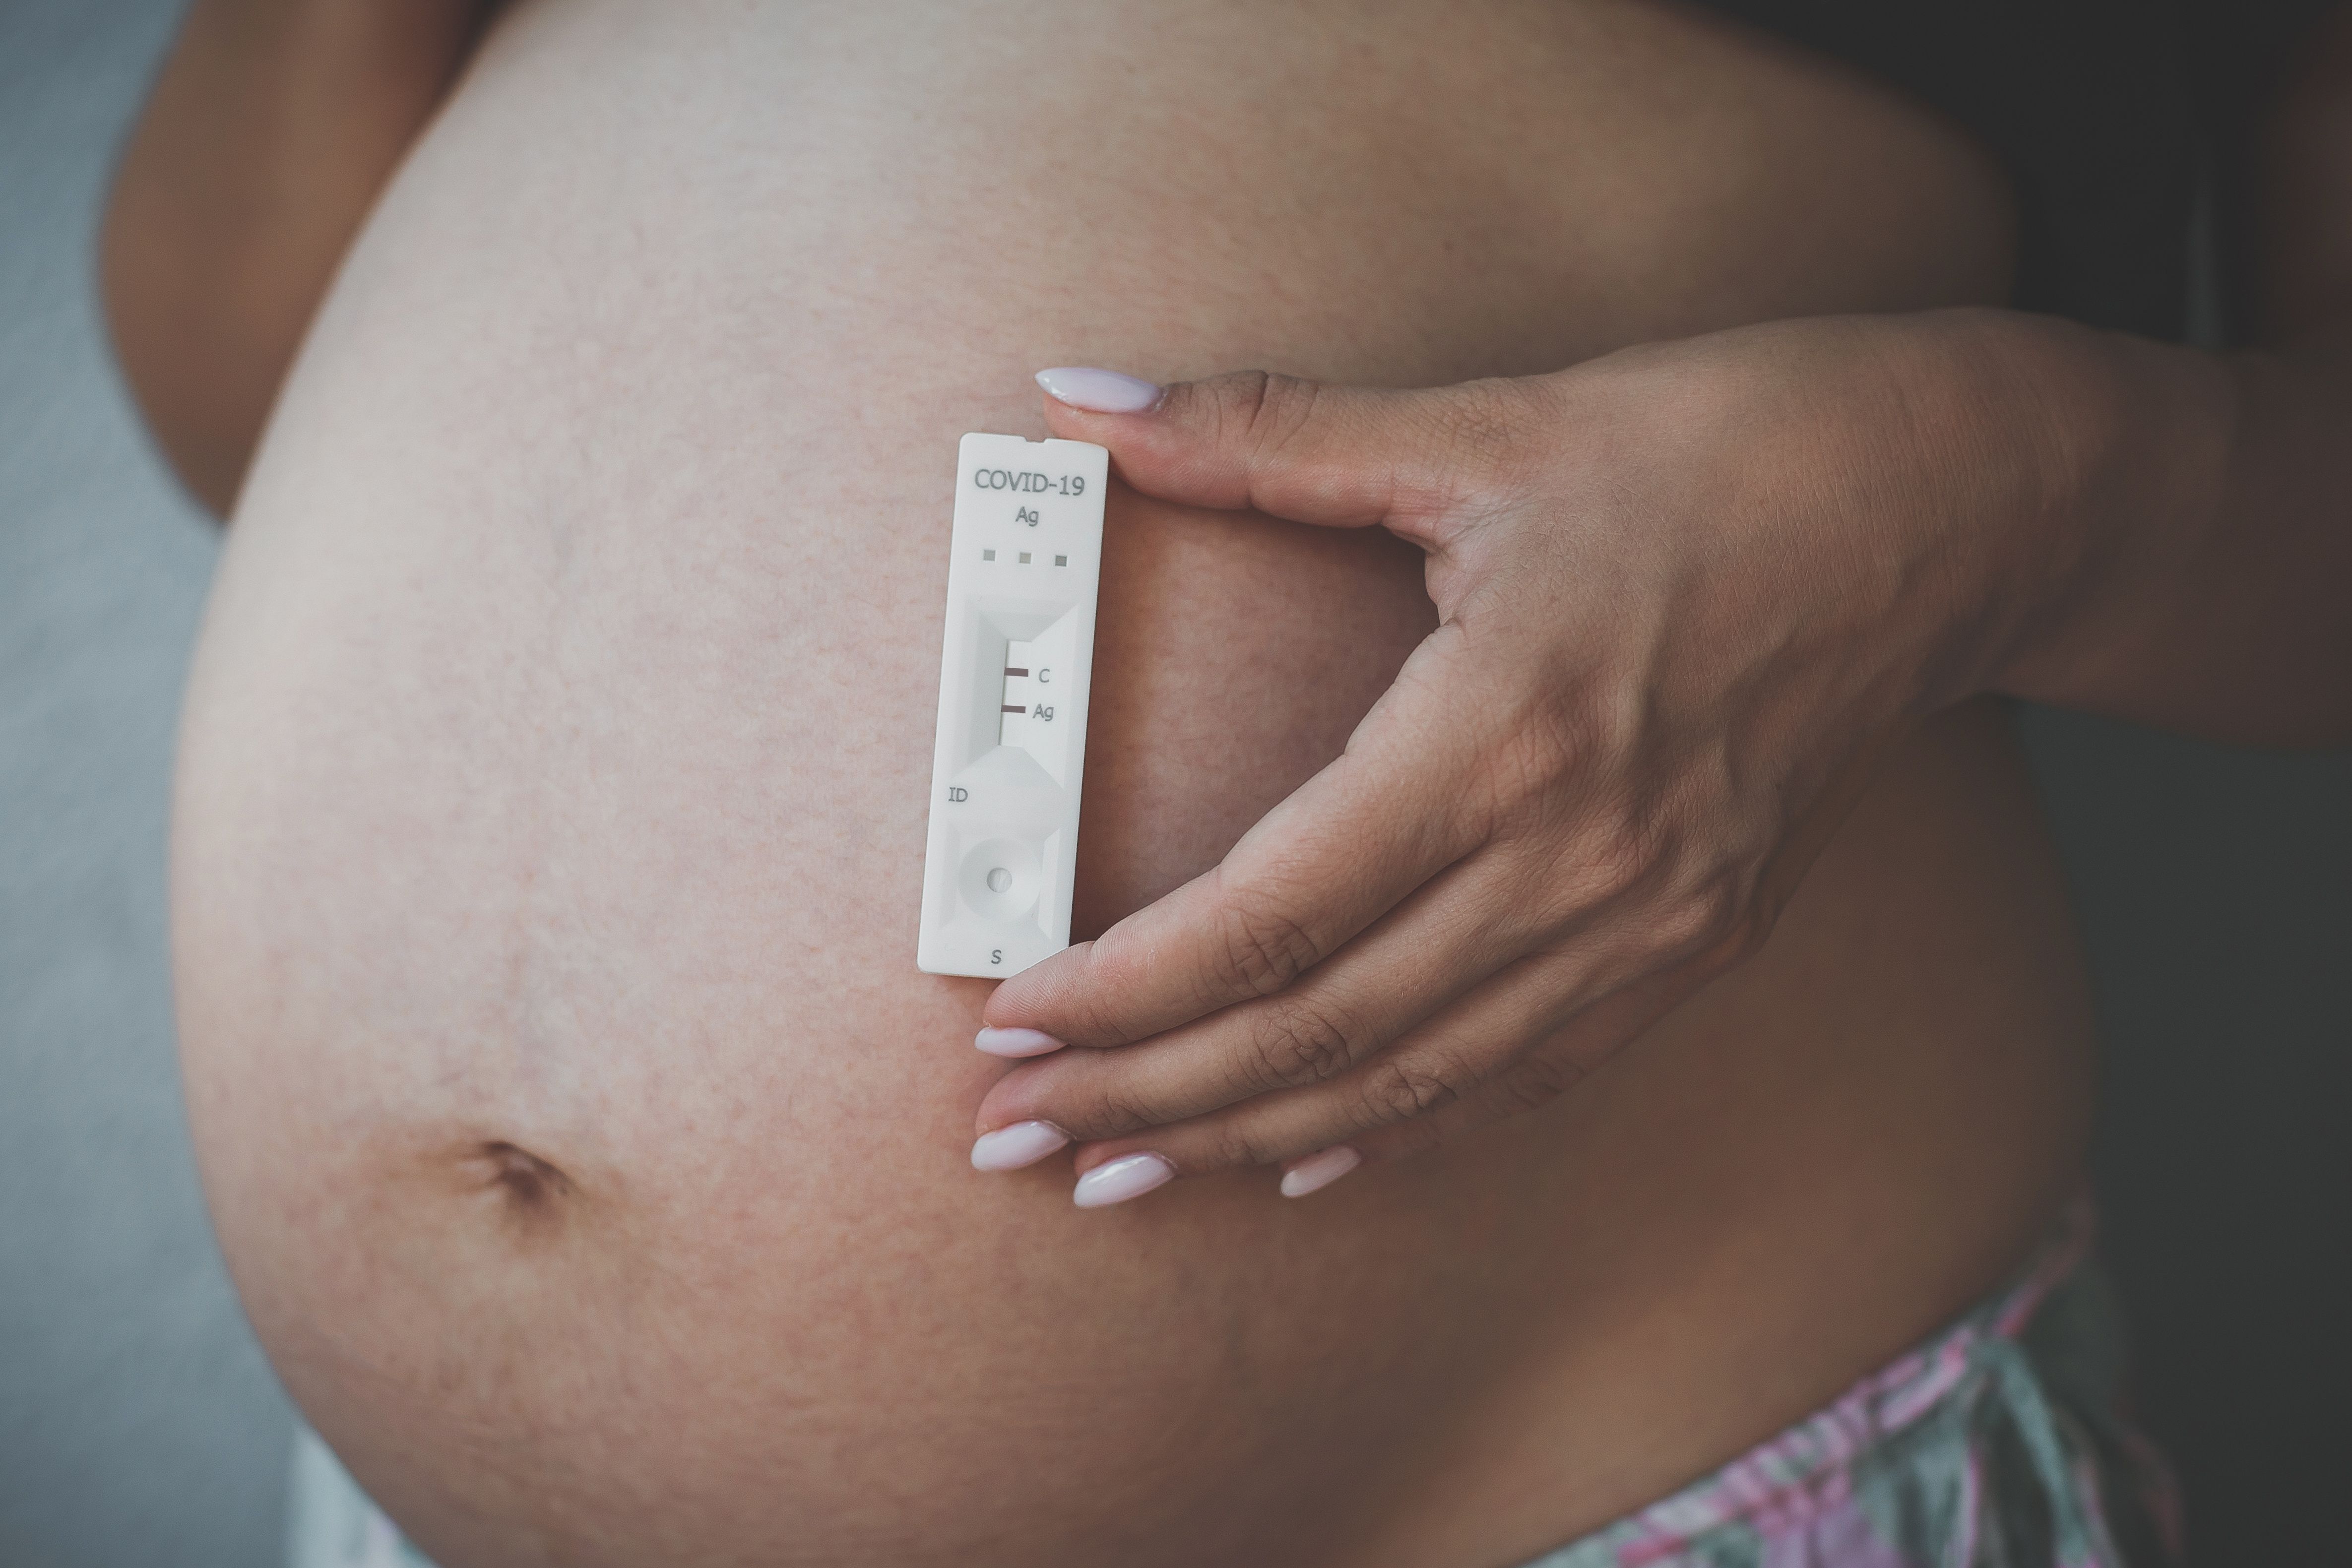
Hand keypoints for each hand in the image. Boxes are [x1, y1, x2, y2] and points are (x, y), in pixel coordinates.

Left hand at [967, 311, 2067, 1205]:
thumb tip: (1084, 398)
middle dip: (1145, 1096)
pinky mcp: (1693, 945)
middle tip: (1011, 1137)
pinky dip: (1404, 1132)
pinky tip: (1312, 1162)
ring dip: (1248, 1138)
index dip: (1122, 989)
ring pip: (1409, 1083)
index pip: (1264, 915)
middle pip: (1315, 1031)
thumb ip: (1268, 433)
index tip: (1010, 1022)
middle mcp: (1571, 861)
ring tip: (1120, 1174)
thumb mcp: (1487, 425)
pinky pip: (1520, 1079)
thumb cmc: (1722, 450)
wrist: (1949, 509)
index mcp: (1499, 733)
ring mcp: (1643, 923)